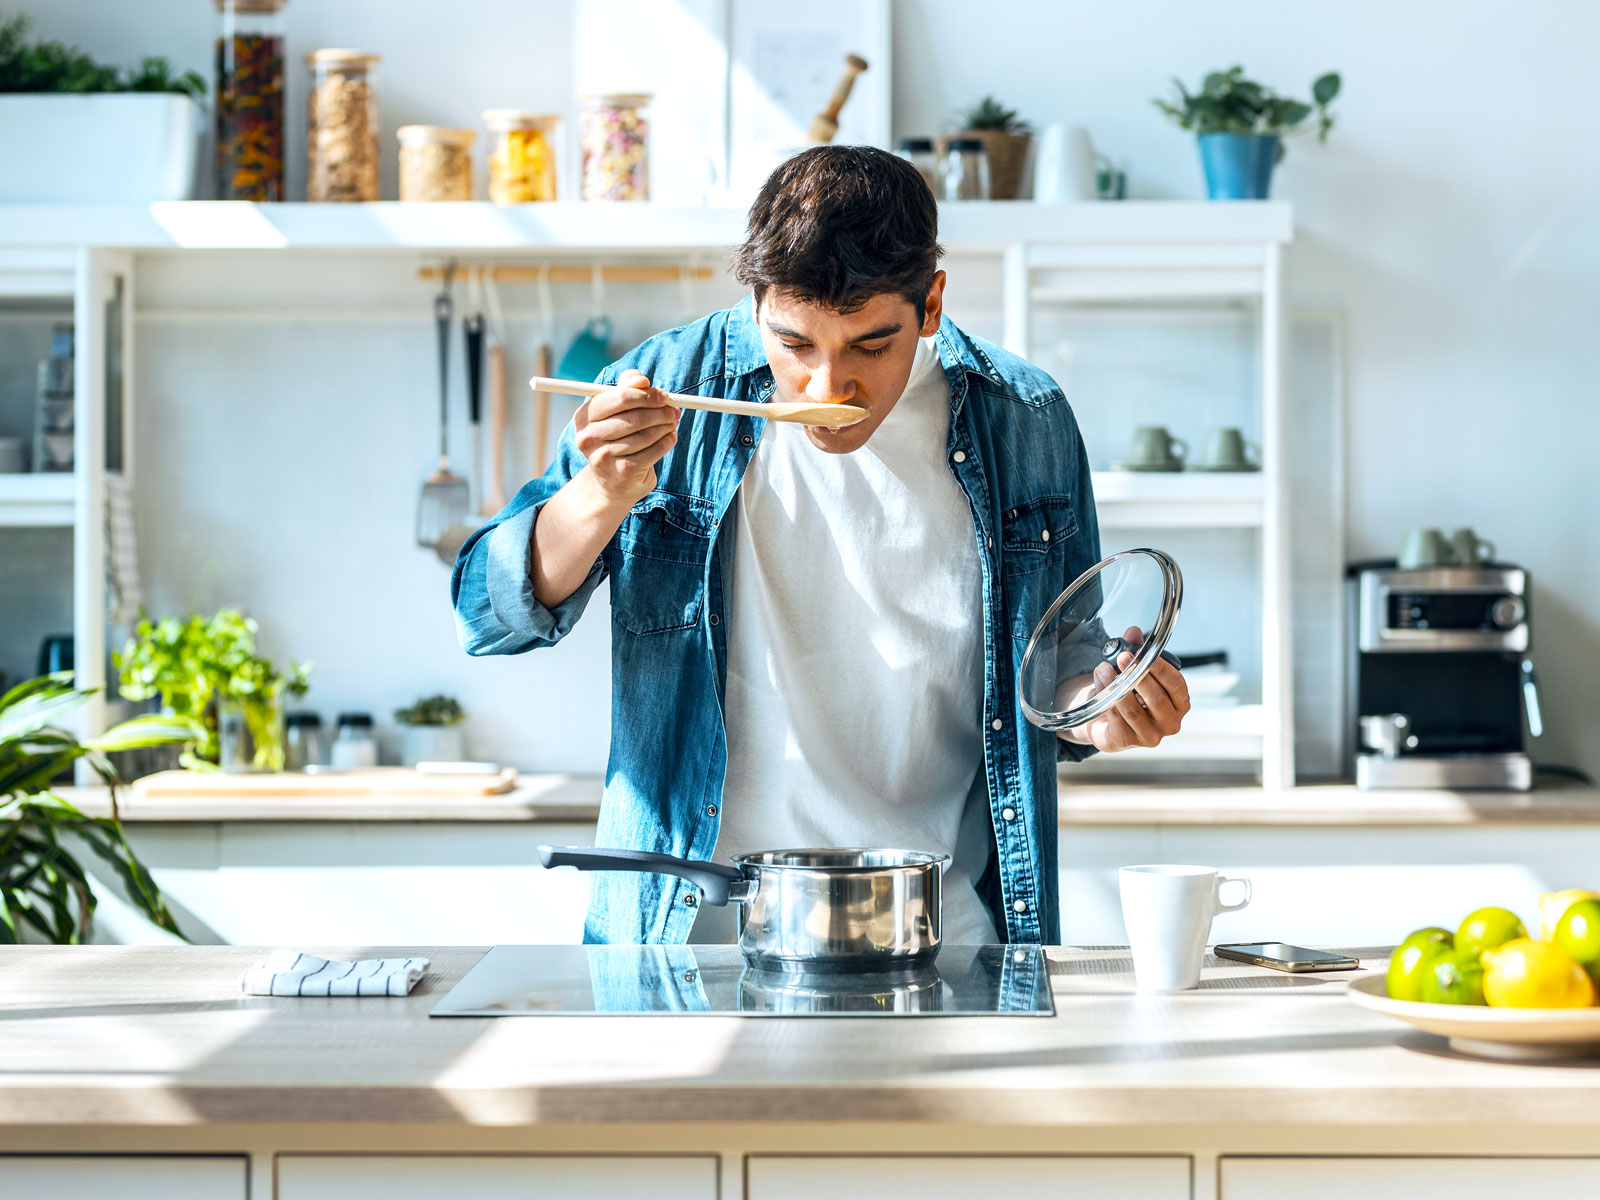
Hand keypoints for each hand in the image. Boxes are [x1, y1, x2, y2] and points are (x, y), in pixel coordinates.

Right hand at [572, 369, 680, 504]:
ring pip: (646, 434)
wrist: (611, 483)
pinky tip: (669, 437)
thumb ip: (626, 388)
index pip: (620, 397)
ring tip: (672, 423)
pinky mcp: (623, 472)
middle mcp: (588, 437)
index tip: (664, 396)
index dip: (646, 395)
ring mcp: (604, 457)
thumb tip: (642, 380)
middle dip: (660, 411)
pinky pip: (654, 450)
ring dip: (666, 426)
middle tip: (674, 410)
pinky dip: (667, 441)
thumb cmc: (615, 438)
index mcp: (583, 417)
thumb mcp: (615, 411)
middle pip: (635, 416)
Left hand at [1062, 625, 1190, 752]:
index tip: (1145, 653)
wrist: (1111, 725)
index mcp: (1180, 704)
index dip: (1162, 668)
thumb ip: (1137, 652)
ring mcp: (1150, 735)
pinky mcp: (1127, 741)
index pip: (1177, 685)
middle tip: (1122, 657)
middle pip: (1156, 699)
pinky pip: (1116, 717)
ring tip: (1103, 668)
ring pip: (1132, 709)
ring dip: (1116, 685)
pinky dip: (1106, 698)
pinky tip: (1099, 684)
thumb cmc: (1132, 697)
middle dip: (1137, 675)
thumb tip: (1133, 632)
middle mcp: (1170, 723)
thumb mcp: (1138, 673)